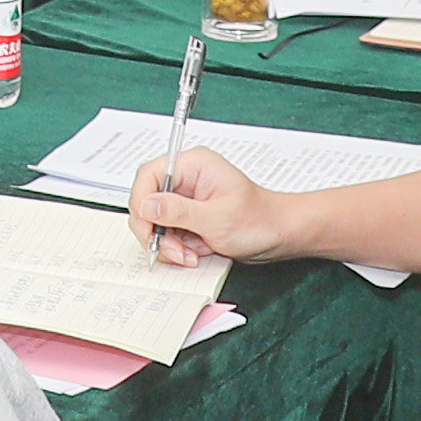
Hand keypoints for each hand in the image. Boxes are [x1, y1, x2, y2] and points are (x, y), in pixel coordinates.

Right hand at [129, 148, 280, 268]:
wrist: (278, 235)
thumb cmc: (258, 220)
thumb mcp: (217, 218)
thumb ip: (178, 212)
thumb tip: (146, 206)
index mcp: (193, 166)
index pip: (149, 175)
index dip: (141, 202)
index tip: (147, 227)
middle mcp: (185, 180)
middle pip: (147, 202)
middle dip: (157, 231)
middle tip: (174, 250)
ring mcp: (185, 200)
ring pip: (155, 222)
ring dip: (168, 244)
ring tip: (190, 255)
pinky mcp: (187, 218)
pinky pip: (168, 234)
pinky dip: (177, 249)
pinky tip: (195, 254)